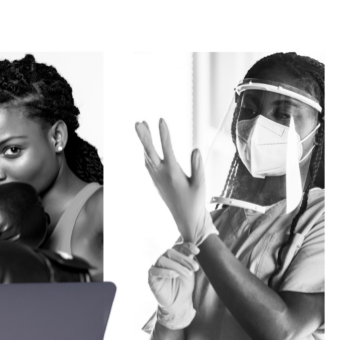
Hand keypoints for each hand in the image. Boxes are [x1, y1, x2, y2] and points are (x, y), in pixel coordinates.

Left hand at [136, 119, 215, 247]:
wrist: (186, 220)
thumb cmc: (195, 202)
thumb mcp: (200, 184)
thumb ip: (197, 166)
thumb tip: (195, 150)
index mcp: (172, 172)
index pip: (166, 148)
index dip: (163, 133)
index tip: (160, 120)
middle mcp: (161, 174)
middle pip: (149, 151)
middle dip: (143, 136)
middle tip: (138, 122)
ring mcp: (156, 178)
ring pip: (147, 156)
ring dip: (144, 142)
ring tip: (142, 127)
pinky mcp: (156, 182)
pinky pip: (147, 164)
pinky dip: (146, 153)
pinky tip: (146, 148)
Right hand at [149, 242, 198, 329]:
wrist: (179, 302)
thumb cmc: (184, 285)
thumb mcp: (190, 271)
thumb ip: (189, 261)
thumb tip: (193, 251)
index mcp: (173, 256)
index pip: (178, 246)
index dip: (187, 247)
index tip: (197, 251)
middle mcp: (164, 259)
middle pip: (170, 252)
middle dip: (184, 259)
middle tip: (195, 267)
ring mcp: (156, 267)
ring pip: (162, 260)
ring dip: (177, 266)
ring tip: (188, 274)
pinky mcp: (151, 276)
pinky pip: (155, 271)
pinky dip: (165, 272)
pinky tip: (175, 275)